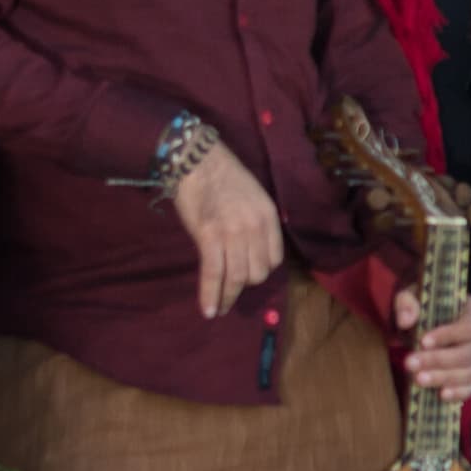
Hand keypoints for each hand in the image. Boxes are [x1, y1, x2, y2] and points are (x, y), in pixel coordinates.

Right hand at [170, 145, 284, 317]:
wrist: (196, 160)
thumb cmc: (221, 177)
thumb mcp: (253, 198)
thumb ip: (255, 224)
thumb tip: (248, 253)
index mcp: (268, 216)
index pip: (274, 259)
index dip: (261, 270)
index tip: (247, 274)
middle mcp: (255, 227)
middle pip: (257, 273)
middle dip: (244, 284)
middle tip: (231, 287)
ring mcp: (232, 233)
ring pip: (237, 278)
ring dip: (228, 297)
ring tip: (220, 307)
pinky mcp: (209, 237)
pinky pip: (214, 274)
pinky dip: (211, 296)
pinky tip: (209, 310)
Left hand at [391, 288, 470, 410]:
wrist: (428, 319)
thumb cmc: (424, 305)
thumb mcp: (413, 294)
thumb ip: (407, 302)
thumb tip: (406, 321)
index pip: (469, 327)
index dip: (448, 336)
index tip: (422, 341)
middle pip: (468, 353)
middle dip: (438, 360)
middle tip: (410, 363)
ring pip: (469, 373)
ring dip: (443, 378)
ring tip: (418, 379)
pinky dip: (458, 393)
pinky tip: (440, 395)